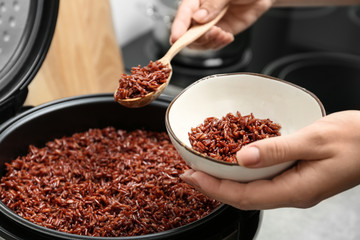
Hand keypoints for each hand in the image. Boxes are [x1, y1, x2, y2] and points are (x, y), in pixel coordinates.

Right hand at [170, 0, 274, 49]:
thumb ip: (213, 4)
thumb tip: (198, 17)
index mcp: (196, 1)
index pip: (183, 14)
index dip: (178, 27)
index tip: (176, 38)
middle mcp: (200, 14)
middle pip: (188, 32)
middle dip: (198, 38)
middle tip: (212, 33)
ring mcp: (209, 25)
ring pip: (199, 42)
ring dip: (210, 42)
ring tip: (222, 34)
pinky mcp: (219, 33)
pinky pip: (213, 44)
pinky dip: (219, 44)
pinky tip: (227, 36)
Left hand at [181, 110, 359, 209]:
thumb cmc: (356, 140)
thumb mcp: (315, 140)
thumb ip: (277, 150)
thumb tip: (242, 158)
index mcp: (296, 189)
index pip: (244, 196)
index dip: (214, 188)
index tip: (191, 177)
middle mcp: (292, 193)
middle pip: (243, 196)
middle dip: (213, 187)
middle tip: (189, 174)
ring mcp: (294, 186)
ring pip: (251, 189)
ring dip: (225, 181)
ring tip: (203, 169)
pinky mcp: (295, 176)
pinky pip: (262, 179)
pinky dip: (241, 173)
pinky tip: (232, 163)